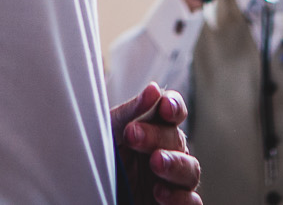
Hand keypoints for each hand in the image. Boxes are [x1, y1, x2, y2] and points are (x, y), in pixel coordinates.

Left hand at [111, 84, 201, 204]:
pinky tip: (159, 192)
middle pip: (178, 138)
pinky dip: (180, 198)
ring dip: (174, 164)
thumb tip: (153, 89)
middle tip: (132, 135)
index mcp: (154, 130)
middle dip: (156, 135)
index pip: (174, 111)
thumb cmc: (102, 162)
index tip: (163, 106)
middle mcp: (169, 152)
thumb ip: (129, 114)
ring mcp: (174, 181)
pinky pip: (192, 202)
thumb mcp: (108, 135)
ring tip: (155, 162)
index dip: (174, 106)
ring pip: (191, 169)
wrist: (90, 197)